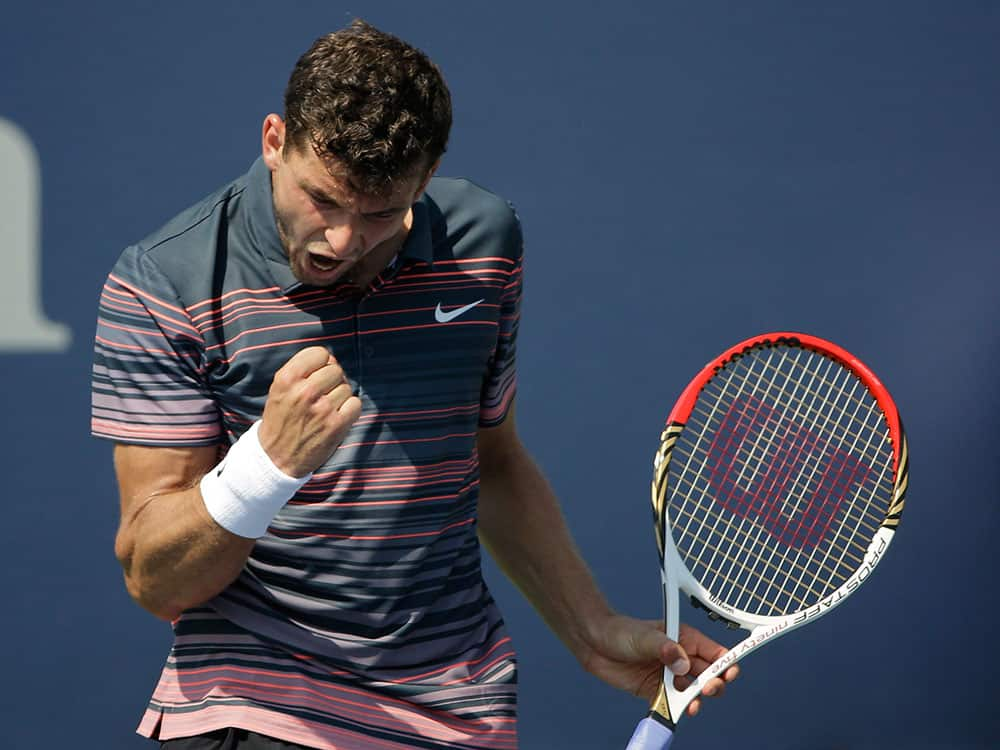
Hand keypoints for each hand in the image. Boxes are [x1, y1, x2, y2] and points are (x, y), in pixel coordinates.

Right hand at [258, 346, 361, 476]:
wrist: (277, 458)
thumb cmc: (280, 420)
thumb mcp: (279, 389)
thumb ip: (301, 370)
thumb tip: (331, 358)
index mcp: (287, 379)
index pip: (319, 353)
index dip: (321, 363)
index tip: (316, 375)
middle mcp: (305, 391)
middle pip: (335, 369)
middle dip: (331, 380)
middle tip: (322, 394)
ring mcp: (322, 409)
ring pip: (346, 387)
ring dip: (339, 397)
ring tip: (325, 409)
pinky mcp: (336, 425)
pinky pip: (355, 404)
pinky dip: (350, 409)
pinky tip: (336, 417)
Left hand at [582, 613, 738, 717]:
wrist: (594, 644)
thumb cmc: (621, 632)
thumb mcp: (645, 637)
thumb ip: (665, 649)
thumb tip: (682, 663)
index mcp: (685, 639)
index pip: (713, 652)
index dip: (726, 662)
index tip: (731, 672)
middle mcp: (681, 659)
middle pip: (708, 675)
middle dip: (714, 683)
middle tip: (708, 688)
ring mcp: (669, 676)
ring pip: (693, 691)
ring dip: (697, 699)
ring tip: (693, 703)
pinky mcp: (656, 690)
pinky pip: (674, 703)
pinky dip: (679, 709)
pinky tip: (682, 711)